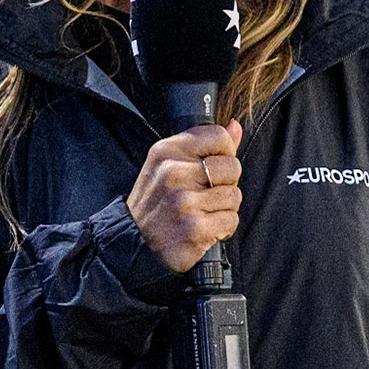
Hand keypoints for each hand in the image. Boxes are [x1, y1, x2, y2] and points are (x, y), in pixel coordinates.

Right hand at [127, 120, 244, 272]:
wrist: (133, 242)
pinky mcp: (194, 228)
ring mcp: (184, 201)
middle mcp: (173, 173)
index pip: (219, 136)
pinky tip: (203, 228)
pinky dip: (222, 228)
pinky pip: (231, 220)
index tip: (212, 167)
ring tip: (200, 212)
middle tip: (203, 195)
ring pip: (234, 195)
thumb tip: (235, 126)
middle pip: (232, 167)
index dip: (224, 153)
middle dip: (225, 183)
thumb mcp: (168, 164)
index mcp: (167, 151)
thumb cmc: (156, 202)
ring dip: (223, 208)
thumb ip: (204, 144)